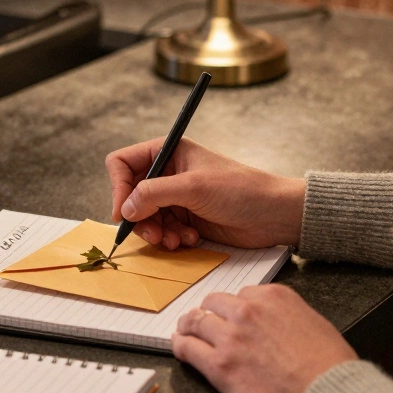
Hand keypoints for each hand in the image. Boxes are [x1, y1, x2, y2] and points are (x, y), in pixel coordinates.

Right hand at [105, 137, 305, 249]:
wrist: (274, 214)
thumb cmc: (241, 190)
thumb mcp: (194, 187)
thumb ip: (154, 194)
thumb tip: (124, 208)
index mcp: (168, 152)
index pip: (123, 163)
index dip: (118, 187)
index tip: (123, 212)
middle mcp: (168, 173)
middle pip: (130, 195)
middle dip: (139, 218)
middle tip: (153, 235)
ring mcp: (176, 197)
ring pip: (145, 217)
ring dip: (157, 232)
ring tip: (176, 240)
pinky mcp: (186, 218)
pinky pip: (163, 231)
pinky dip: (171, 238)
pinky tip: (190, 239)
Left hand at [172, 285, 357, 392]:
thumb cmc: (330, 366)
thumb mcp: (314, 323)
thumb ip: (288, 316)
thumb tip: (275, 326)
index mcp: (274, 296)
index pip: (242, 294)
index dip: (235, 308)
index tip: (231, 317)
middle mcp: (249, 310)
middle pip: (214, 303)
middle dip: (209, 313)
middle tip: (204, 324)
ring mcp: (231, 337)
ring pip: (195, 321)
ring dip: (189, 327)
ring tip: (185, 333)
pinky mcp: (219, 365)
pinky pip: (187, 348)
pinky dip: (180, 346)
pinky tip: (180, 348)